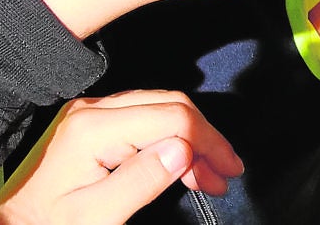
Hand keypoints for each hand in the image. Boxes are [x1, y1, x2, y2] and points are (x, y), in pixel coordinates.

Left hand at [0, 91, 241, 224]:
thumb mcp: (96, 216)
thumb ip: (141, 180)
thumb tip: (184, 148)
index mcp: (92, 129)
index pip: (171, 117)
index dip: (208, 142)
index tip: (228, 170)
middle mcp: (92, 111)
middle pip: (170, 106)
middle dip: (205, 139)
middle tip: (227, 173)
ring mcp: (91, 115)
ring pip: (161, 110)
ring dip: (192, 139)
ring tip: (210, 176)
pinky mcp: (92, 125)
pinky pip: (144, 119)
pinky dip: (170, 139)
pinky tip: (182, 164)